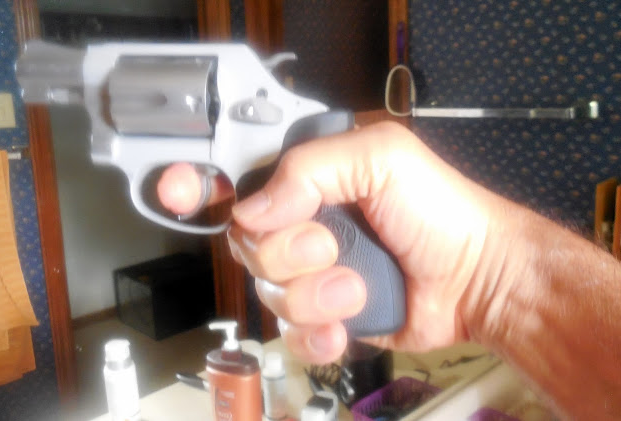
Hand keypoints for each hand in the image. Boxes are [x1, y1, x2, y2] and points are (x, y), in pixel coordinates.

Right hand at [226, 121, 510, 363]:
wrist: (476, 279)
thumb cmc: (441, 211)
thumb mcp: (382, 158)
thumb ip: (312, 167)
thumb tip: (254, 208)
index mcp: (309, 180)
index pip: (239, 180)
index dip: (200, 185)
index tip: (177, 192)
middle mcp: (303, 225)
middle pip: (246, 243)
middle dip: (288, 252)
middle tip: (332, 246)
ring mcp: (311, 274)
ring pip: (268, 291)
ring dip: (313, 295)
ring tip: (357, 286)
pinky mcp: (324, 315)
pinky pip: (289, 333)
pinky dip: (315, 333)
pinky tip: (346, 323)